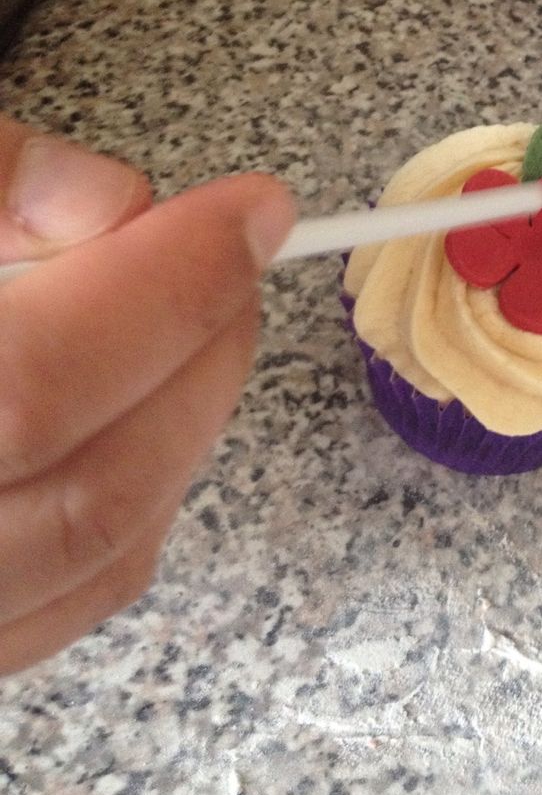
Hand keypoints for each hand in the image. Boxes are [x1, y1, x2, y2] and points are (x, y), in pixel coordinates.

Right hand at [0, 118, 294, 675]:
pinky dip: (142, 489)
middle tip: (236, 255)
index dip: (165, 288)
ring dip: (186, 420)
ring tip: (189, 318)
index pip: (33, 388)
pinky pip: (77, 593)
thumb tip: (115, 201)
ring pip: (105, 557)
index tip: (254, 211)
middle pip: (97, 490)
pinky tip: (139, 405)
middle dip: (201, 352)